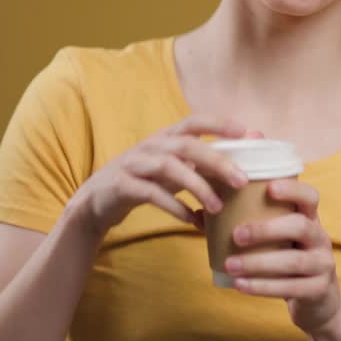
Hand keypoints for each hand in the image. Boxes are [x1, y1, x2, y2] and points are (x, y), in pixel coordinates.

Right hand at [64, 116, 257, 239]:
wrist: (95, 202)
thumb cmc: (145, 182)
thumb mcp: (173, 169)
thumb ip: (202, 163)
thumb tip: (244, 161)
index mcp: (165, 137)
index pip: (194, 121)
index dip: (219, 123)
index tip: (246, 131)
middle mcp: (150, 146)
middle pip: (186, 145)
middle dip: (216, 161)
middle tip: (242, 180)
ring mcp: (134, 164)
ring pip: (169, 167)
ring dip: (198, 186)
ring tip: (219, 207)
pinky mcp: (122, 186)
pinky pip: (152, 194)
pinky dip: (175, 206)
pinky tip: (193, 220)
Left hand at [221, 179, 340, 334]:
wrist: (317, 302)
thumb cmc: (287, 261)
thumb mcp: (276, 242)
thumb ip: (244, 225)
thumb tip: (199, 213)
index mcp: (310, 219)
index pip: (310, 196)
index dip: (292, 190)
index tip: (268, 187)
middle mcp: (321, 238)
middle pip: (300, 226)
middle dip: (266, 229)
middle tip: (236, 235)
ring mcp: (323, 265)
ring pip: (293, 261)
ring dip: (259, 263)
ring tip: (230, 265)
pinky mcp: (318, 290)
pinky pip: (290, 288)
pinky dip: (263, 287)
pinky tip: (240, 285)